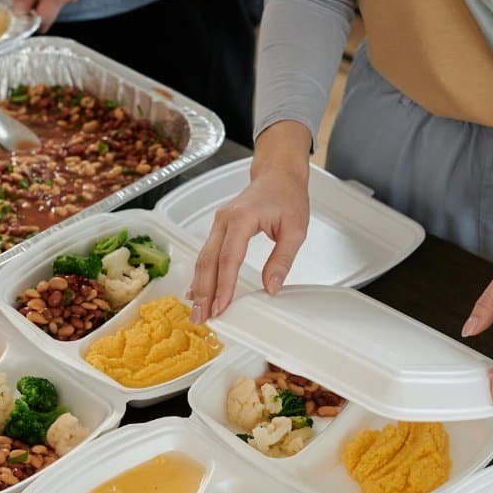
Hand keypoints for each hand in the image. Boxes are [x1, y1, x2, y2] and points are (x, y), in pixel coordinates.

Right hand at [188, 121, 312, 322]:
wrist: (278, 174)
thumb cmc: (288, 197)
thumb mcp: (296, 229)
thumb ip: (282, 260)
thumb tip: (271, 288)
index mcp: (242, 219)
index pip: (229, 258)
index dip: (224, 285)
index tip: (221, 307)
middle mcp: (224, 221)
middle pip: (208, 261)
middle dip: (204, 292)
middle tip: (202, 318)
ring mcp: (218, 224)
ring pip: (203, 259)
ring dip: (199, 287)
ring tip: (197, 312)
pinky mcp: (218, 229)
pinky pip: (206, 254)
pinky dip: (201, 276)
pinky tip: (197, 293)